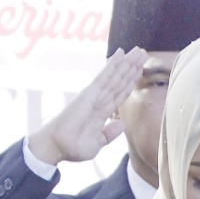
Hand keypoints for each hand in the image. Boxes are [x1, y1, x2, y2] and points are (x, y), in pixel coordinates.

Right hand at [28, 48, 144, 167]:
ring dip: (127, 63)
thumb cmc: (72, 147)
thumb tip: (122, 123)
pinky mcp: (89, 93)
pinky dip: (112, 64)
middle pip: (119, 81)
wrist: (57, 147)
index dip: (130, 81)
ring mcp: (94, 95)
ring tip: (139, 50)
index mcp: (101, 112)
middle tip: (142, 52)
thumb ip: (109, 134)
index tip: (140, 70)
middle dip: (131, 67)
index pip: (119, 93)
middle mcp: (99, 100)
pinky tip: (120, 53)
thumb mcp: (97, 143)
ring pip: (115, 76)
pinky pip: (104, 76)